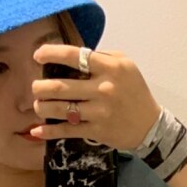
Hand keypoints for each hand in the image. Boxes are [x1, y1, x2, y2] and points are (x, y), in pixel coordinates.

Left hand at [31, 44, 160, 150]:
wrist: (151, 126)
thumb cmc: (135, 91)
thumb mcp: (125, 65)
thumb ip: (101, 57)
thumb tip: (73, 55)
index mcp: (109, 68)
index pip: (74, 56)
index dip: (51, 54)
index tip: (37, 56)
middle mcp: (103, 89)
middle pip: (61, 87)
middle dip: (41, 88)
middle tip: (35, 88)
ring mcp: (99, 112)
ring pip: (61, 109)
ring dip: (43, 108)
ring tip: (38, 106)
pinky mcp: (97, 130)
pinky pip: (68, 130)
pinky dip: (50, 132)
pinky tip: (37, 131)